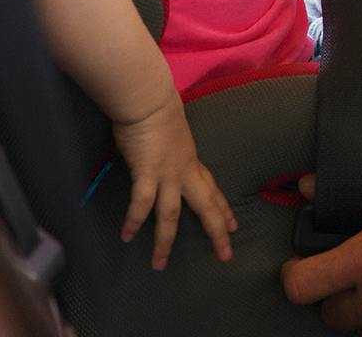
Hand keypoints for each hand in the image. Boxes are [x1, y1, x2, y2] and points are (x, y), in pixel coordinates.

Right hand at [112, 94, 237, 269]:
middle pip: (206, 205)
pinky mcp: (147, 172)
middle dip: (217, 231)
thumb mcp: (172, 134)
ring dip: (165, 241)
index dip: (222, 208)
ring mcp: (168, 173)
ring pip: (172, 214)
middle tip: (226, 254)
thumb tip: (157, 154)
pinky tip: (127, 236)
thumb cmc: (157, 109)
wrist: (149, 99)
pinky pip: (141, 203)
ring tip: (160, 263)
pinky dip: (135, 221)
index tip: (234, 224)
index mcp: (191, 160)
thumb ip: (169, 150)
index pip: (212, 189)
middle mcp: (185, 170)